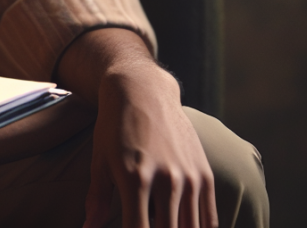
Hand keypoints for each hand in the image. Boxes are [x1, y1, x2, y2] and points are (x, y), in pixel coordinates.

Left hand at [85, 62, 216, 227]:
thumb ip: (97, 200)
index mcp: (135, 179)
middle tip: (145, 226)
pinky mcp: (205, 174)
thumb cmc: (114, 127)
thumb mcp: (100, 161)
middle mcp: (166, 180)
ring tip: (162, 226)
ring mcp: (190, 177)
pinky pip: (210, 218)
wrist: (144, 91)